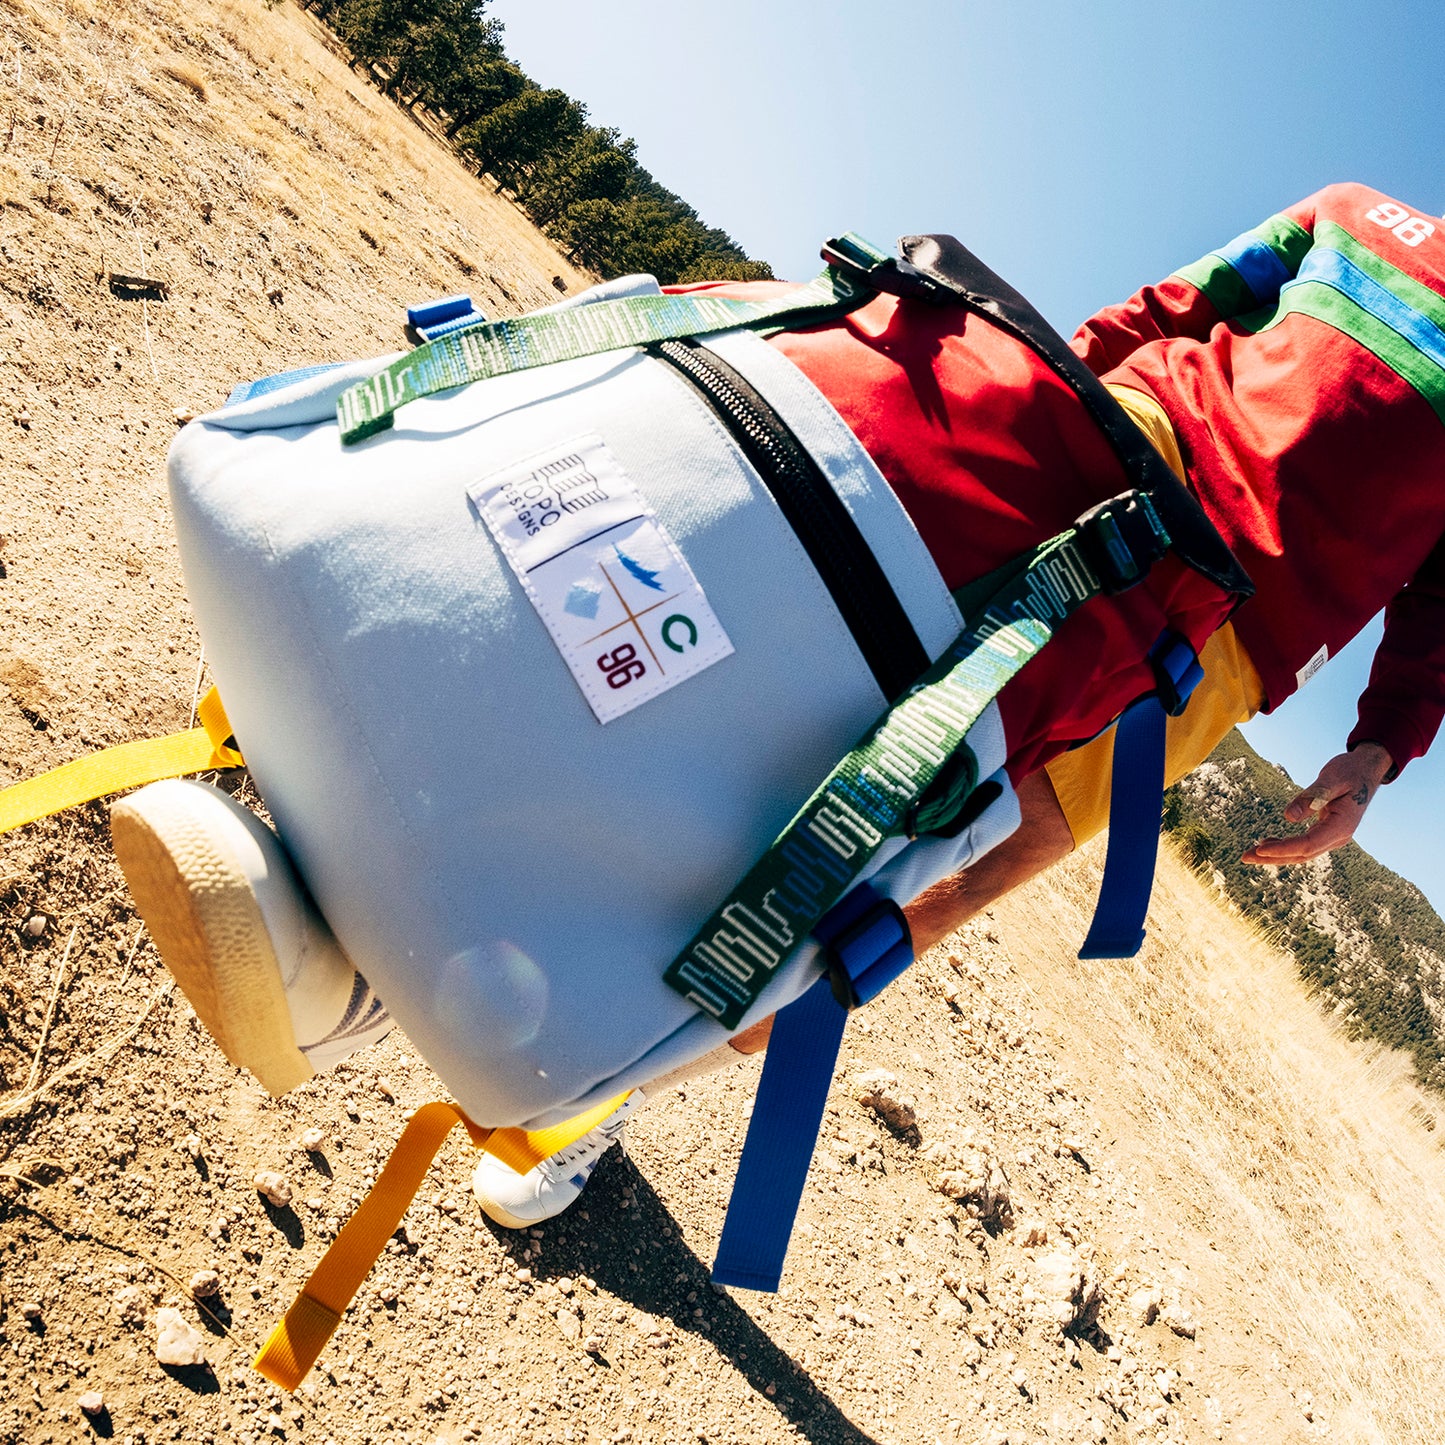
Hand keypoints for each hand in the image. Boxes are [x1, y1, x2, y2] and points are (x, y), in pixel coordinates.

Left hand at [1242, 742, 1392, 865]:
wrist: (1366, 769)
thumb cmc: (1350, 771)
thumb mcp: (1331, 779)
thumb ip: (1312, 797)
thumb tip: (1288, 817)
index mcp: (1343, 825)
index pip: (1308, 844)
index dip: (1283, 848)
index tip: (1260, 849)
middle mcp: (1339, 836)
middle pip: (1302, 854)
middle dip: (1273, 857)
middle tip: (1244, 857)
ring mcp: (1334, 836)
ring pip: (1302, 852)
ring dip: (1276, 854)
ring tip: (1250, 854)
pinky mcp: (1327, 832)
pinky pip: (1304, 844)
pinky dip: (1285, 846)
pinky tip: (1266, 843)